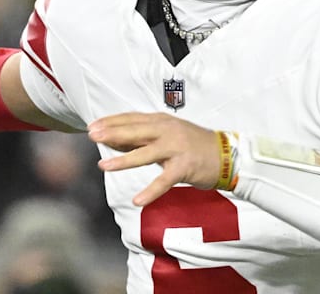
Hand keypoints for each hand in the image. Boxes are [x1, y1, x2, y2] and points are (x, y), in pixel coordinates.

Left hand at [88, 112, 220, 205]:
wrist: (227, 155)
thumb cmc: (192, 145)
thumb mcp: (167, 134)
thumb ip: (142, 137)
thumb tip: (113, 140)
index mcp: (161, 121)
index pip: (131, 118)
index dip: (111, 121)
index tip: (92, 125)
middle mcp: (167, 130)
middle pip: (135, 131)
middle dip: (112, 133)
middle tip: (92, 136)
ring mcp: (176, 148)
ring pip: (145, 153)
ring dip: (123, 160)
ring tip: (103, 166)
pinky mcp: (185, 167)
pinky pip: (164, 181)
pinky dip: (151, 192)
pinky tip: (137, 201)